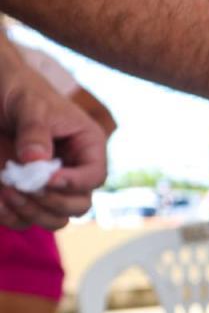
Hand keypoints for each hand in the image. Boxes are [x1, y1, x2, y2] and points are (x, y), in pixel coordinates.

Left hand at [0, 49, 106, 229]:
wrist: (0, 94)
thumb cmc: (22, 93)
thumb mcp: (30, 105)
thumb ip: (35, 131)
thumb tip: (36, 160)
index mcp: (87, 146)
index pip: (95, 176)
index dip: (74, 183)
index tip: (46, 179)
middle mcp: (74, 171)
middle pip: (80, 205)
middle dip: (53, 202)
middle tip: (25, 187)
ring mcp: (51, 186)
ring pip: (56, 219)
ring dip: (33, 212)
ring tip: (8, 190)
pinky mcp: (28, 195)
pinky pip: (26, 220)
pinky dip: (12, 216)